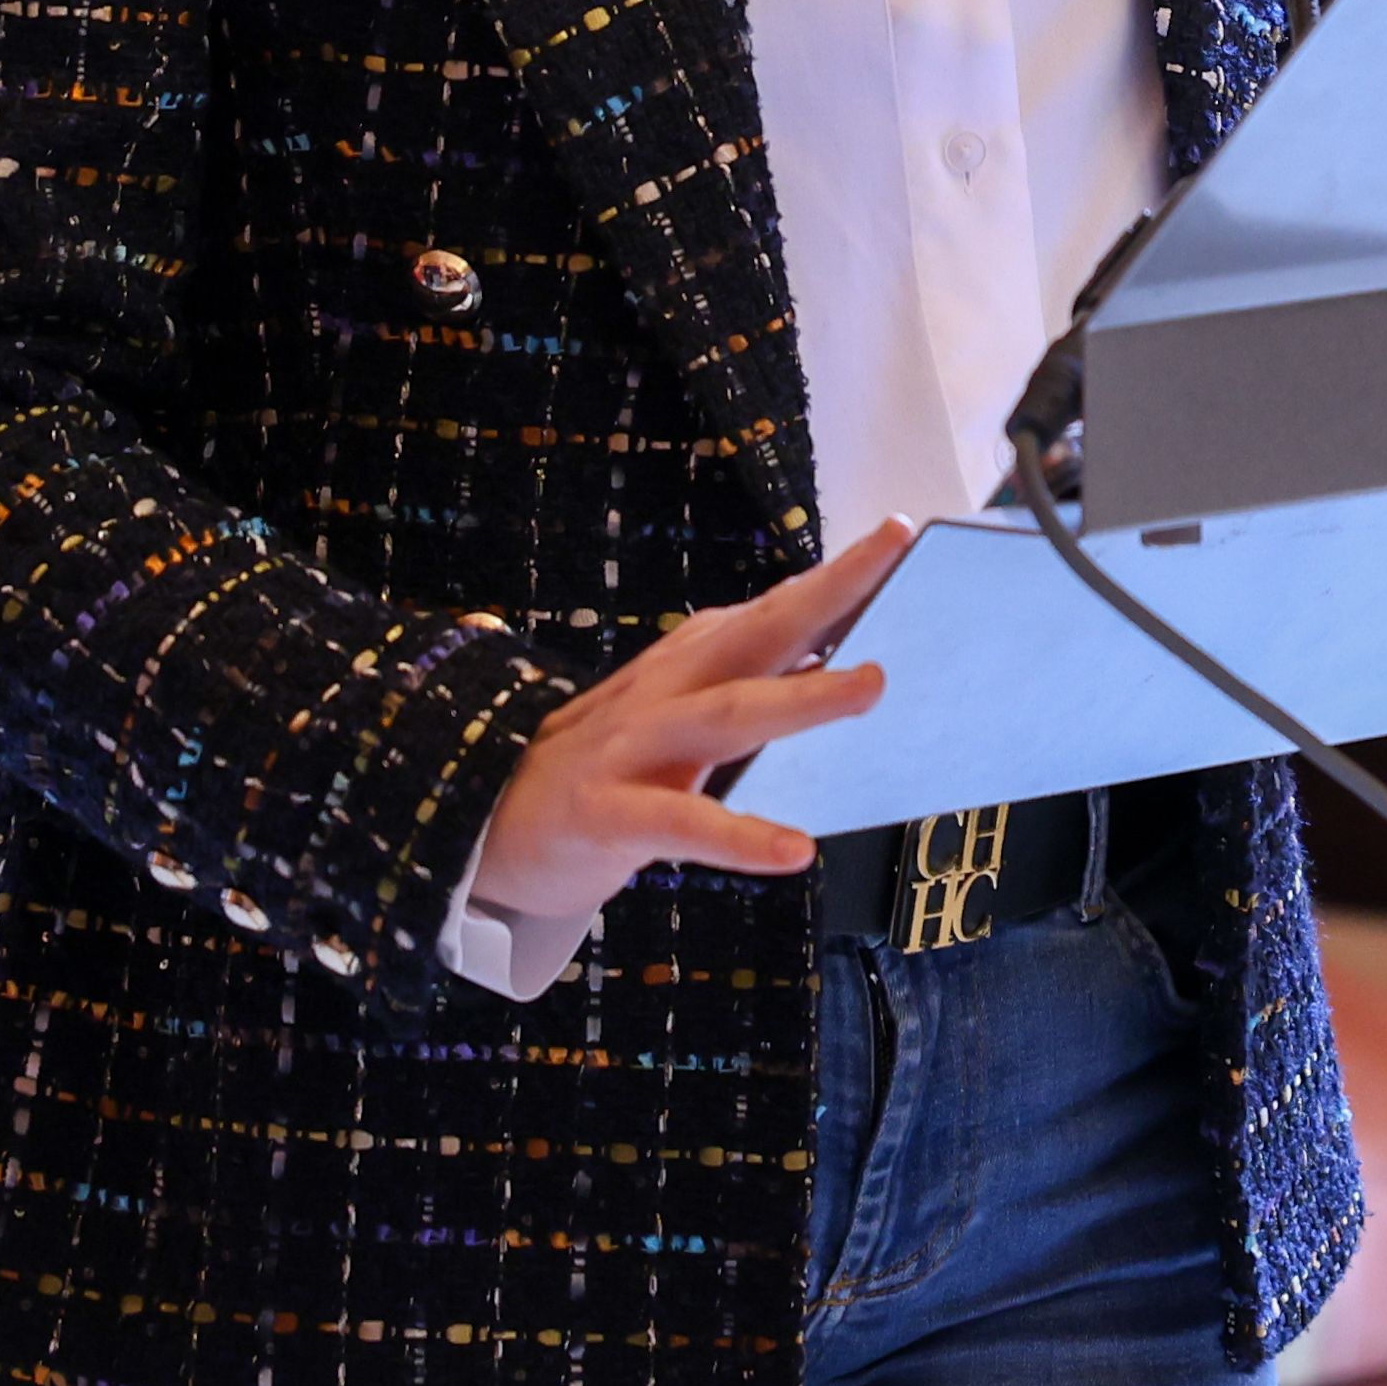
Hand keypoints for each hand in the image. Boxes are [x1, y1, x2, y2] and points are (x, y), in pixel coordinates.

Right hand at [467, 518, 911, 918]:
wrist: (485, 826)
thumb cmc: (609, 772)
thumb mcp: (679, 721)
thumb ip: (750, 693)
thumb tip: (842, 672)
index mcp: (688, 664)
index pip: (774, 609)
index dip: (837, 575)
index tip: (901, 536)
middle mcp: (665, 691)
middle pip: (758, 632)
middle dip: (829, 593)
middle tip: (895, 558)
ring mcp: (631, 748)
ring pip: (728, 716)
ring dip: (801, 699)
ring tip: (871, 687)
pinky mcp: (607, 813)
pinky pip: (682, 826)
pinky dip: (740, 837)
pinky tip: (792, 850)